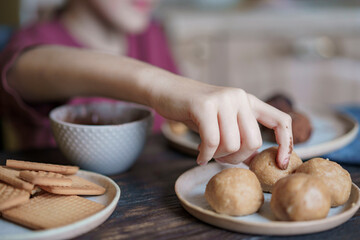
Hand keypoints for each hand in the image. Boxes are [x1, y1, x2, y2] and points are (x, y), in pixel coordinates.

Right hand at [150, 76, 292, 168]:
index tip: (281, 163)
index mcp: (248, 101)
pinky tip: (199, 156)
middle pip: (253, 142)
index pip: (281, 120)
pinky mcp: (204, 105)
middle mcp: (239, 97)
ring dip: (218, 156)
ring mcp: (222, 99)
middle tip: (221, 158)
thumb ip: (239, 136)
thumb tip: (254, 160)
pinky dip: (205, 155)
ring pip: (232, 144)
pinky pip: (211, 142)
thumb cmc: (194, 111)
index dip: (286, 144)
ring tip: (207, 152)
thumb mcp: (222, 121)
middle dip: (236, 158)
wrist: (166, 91)